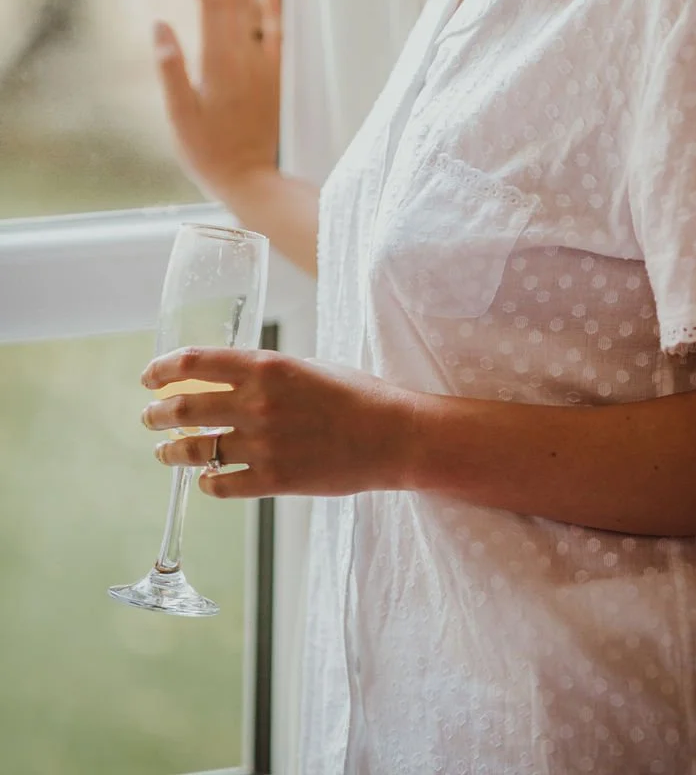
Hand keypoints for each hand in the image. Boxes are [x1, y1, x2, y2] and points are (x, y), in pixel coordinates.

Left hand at [140, 347, 415, 498]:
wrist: (393, 435)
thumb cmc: (357, 395)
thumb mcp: (308, 366)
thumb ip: (267, 372)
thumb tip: (229, 378)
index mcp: (266, 367)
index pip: (194, 362)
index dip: (163, 368)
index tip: (149, 376)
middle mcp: (257, 403)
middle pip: (184, 408)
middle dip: (157, 413)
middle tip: (150, 417)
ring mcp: (263, 445)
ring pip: (195, 450)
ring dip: (170, 451)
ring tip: (164, 452)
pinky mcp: (274, 481)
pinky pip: (221, 485)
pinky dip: (206, 483)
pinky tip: (205, 481)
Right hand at [154, 0, 281, 199]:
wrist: (252, 179)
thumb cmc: (208, 152)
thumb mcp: (179, 116)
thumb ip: (171, 70)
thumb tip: (160, 26)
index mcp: (219, 62)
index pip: (211, 3)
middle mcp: (246, 55)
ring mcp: (265, 62)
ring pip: (257, 5)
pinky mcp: (276, 73)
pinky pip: (279, 29)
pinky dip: (276, 1)